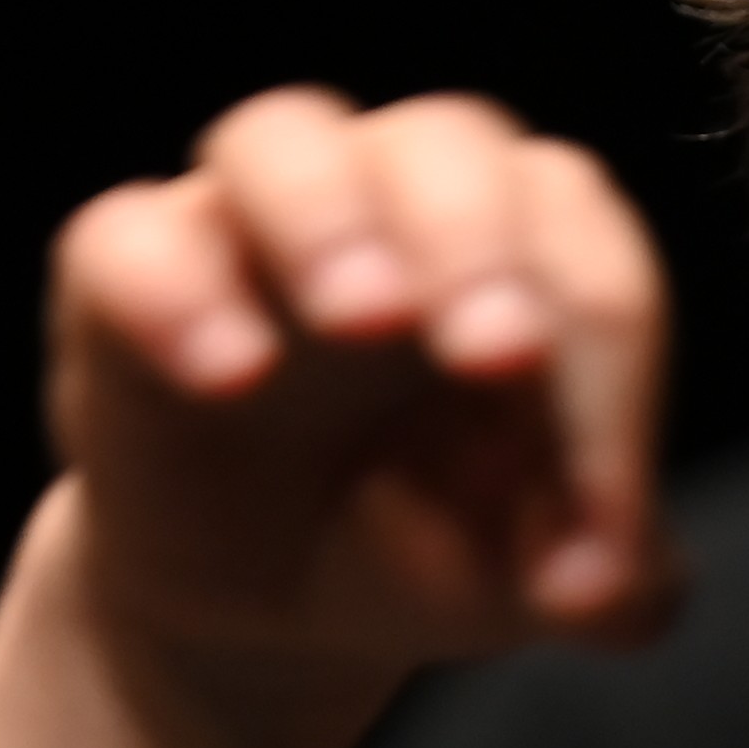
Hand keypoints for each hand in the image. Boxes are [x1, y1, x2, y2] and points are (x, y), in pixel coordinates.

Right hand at [44, 87, 677, 684]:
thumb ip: (606, 585)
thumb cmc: (427, 543)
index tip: (601, 509)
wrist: (263, 607)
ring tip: (361, 319)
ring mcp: (252, 226)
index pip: (586, 251)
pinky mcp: (126, 278)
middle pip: (446, 145)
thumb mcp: (528, 584)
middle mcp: (395, 203)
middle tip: (499, 347)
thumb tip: (622, 602)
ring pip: (283, 139)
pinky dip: (175, 288)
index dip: (608, 366)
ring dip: (329, 217)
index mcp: (527, 253)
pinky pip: (125, 237)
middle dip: (477, 241)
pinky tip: (229, 375)